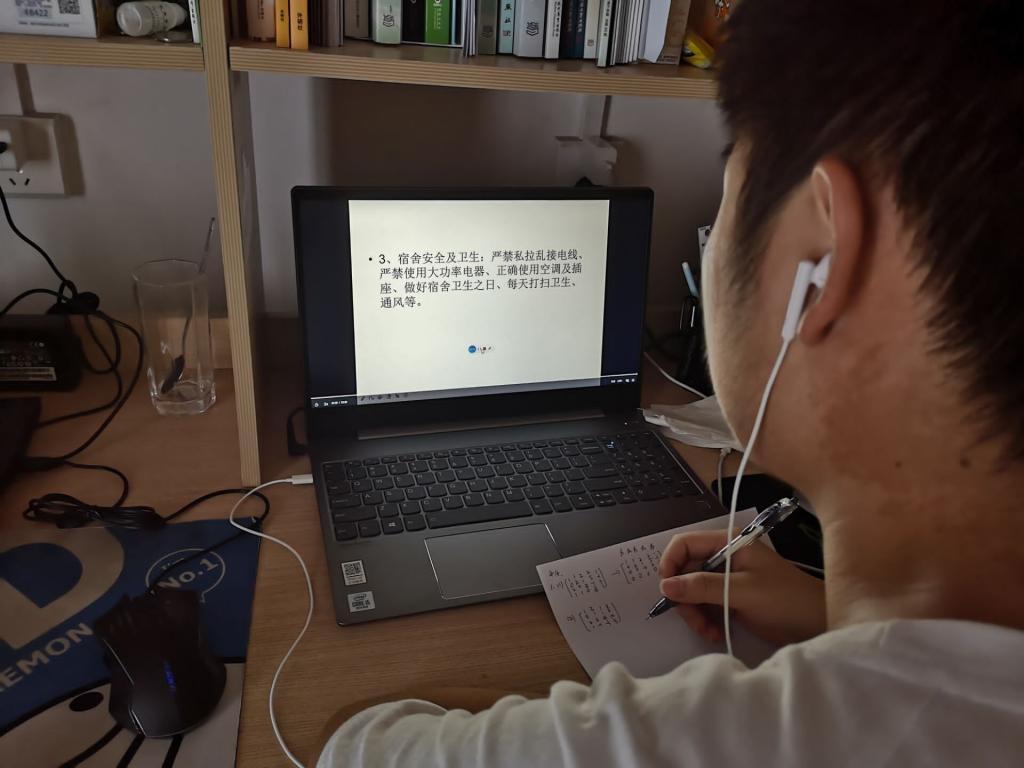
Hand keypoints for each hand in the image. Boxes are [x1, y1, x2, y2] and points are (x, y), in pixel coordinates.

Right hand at [658, 530, 825, 645]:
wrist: (817, 626)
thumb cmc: (786, 600)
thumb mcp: (743, 591)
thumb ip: (703, 587)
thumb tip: (665, 586)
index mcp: (728, 543)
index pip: (684, 544)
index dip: (671, 564)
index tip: (668, 591)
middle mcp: (724, 557)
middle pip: (685, 570)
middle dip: (684, 596)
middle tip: (693, 619)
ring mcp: (726, 579)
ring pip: (691, 591)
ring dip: (693, 612)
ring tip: (708, 631)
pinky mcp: (729, 598)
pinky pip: (703, 605)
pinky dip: (704, 619)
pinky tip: (714, 632)